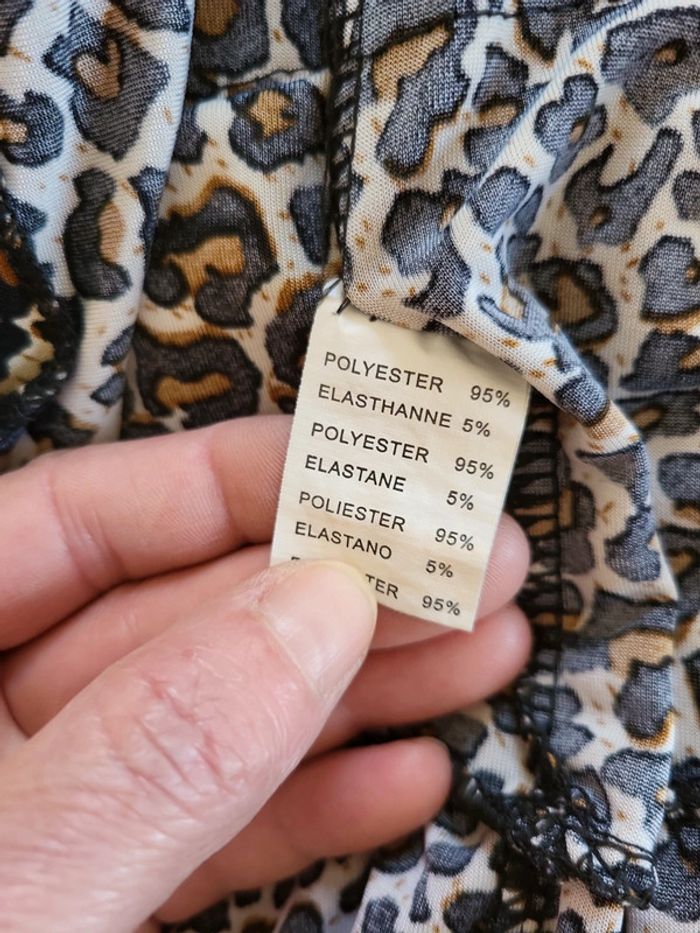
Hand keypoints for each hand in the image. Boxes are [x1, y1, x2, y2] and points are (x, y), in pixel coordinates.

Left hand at [0, 416, 529, 930]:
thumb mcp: (17, 877)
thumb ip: (154, 749)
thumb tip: (314, 609)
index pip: (79, 518)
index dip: (232, 482)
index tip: (367, 475)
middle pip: (180, 617)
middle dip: (334, 593)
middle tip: (468, 563)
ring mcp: (52, 815)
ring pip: (218, 723)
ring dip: (356, 692)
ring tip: (479, 650)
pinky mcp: (101, 897)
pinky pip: (211, 831)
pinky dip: (310, 806)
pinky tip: (405, 776)